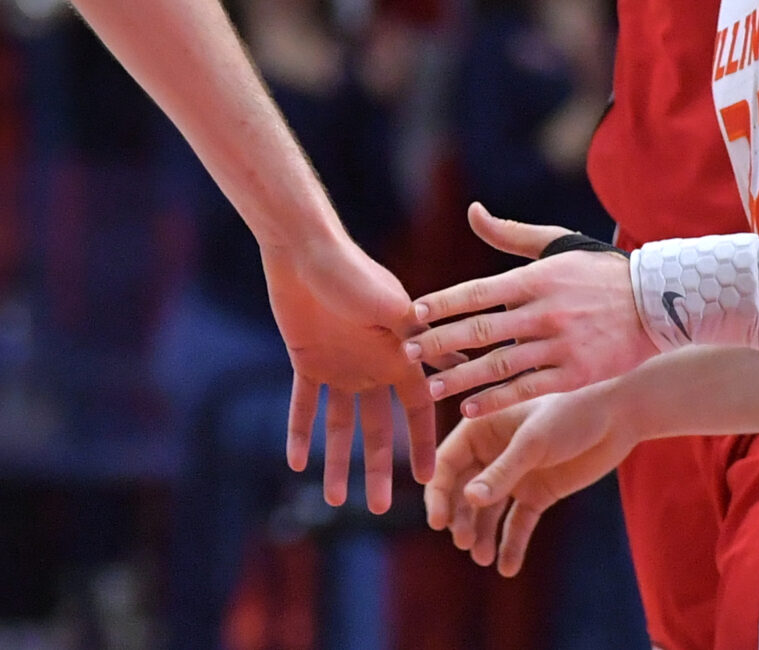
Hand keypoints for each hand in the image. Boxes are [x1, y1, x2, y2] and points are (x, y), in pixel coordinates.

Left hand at [262, 231, 435, 512]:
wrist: (304, 249)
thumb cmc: (354, 272)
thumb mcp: (394, 310)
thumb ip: (421, 342)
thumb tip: (463, 368)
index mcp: (401, 356)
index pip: (417, 410)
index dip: (421, 445)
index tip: (430, 480)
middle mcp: (373, 365)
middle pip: (378, 428)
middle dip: (379, 468)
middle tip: (381, 509)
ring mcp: (340, 365)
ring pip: (341, 425)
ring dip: (338, 461)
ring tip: (335, 499)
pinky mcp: (306, 360)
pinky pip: (303, 405)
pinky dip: (299, 432)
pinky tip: (296, 463)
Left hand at [407, 204, 654, 415]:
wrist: (658, 303)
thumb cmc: (600, 270)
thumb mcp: (556, 243)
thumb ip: (510, 234)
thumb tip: (472, 211)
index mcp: (534, 279)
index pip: (477, 291)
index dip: (442, 303)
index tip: (413, 314)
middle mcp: (543, 312)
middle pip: (481, 330)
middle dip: (440, 343)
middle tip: (408, 352)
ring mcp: (560, 346)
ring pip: (500, 365)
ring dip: (462, 378)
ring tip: (432, 389)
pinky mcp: (576, 374)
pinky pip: (528, 389)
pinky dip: (497, 400)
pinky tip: (470, 408)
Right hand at [425, 381, 634, 575]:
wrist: (616, 418)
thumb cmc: (570, 414)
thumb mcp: (533, 442)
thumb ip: (502, 471)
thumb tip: (469, 499)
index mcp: (480, 429)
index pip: (447, 465)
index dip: (439, 494)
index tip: (439, 523)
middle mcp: (491, 453)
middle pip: (464, 493)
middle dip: (462, 519)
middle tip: (464, 543)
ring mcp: (515, 476)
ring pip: (488, 512)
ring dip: (482, 534)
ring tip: (483, 558)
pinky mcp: (537, 493)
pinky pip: (518, 523)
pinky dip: (512, 543)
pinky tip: (507, 568)